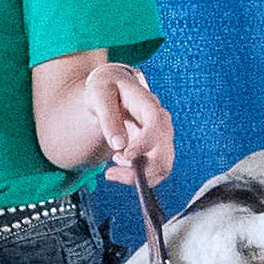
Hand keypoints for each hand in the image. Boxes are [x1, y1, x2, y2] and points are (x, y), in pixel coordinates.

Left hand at [86, 64, 174, 187]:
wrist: (112, 87)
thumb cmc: (105, 88)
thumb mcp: (99, 96)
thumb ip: (108, 119)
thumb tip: (118, 145)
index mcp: (148, 104)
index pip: (156, 125)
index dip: (144, 143)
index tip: (125, 155)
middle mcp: (160, 121)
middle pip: (164, 152)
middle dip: (141, 170)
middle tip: (109, 174)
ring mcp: (161, 135)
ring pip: (163, 165)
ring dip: (140, 176)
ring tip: (112, 171)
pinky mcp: (155, 147)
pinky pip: (156, 169)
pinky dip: (140, 175)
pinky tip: (119, 166)